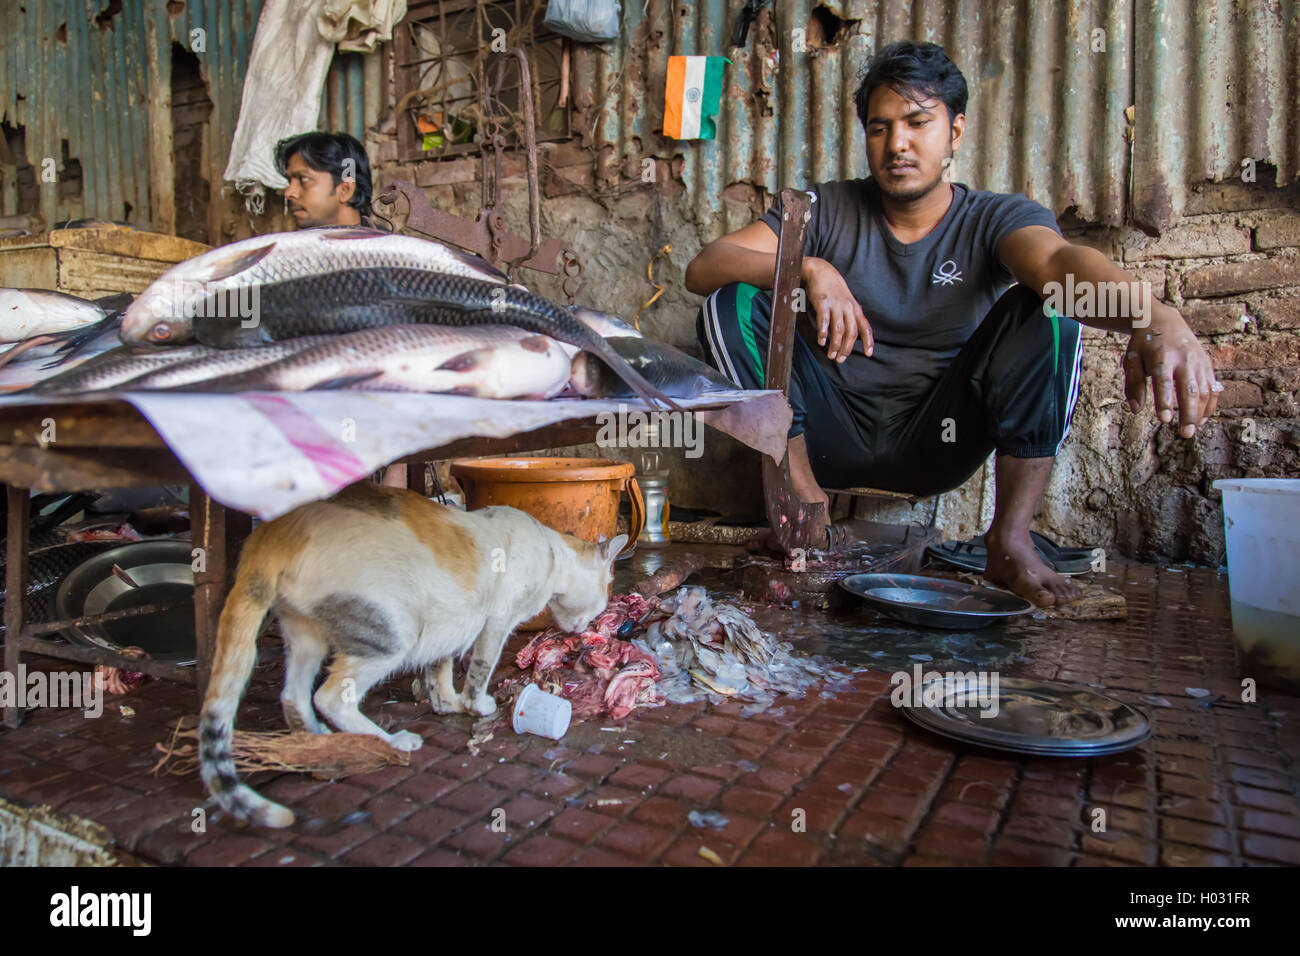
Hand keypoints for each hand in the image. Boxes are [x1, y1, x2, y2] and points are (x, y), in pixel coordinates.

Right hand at [801, 257, 872, 362]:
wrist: (821, 271)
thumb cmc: (833, 289)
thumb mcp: (847, 302)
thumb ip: (850, 317)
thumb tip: (851, 335)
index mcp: (855, 309)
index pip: (865, 327)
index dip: (868, 341)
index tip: (868, 354)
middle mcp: (848, 307)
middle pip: (851, 332)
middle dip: (846, 348)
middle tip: (840, 359)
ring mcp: (836, 304)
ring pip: (839, 329)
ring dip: (835, 344)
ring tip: (830, 355)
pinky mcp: (823, 302)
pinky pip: (824, 320)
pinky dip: (823, 332)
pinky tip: (821, 341)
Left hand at [1123, 307, 1219, 436]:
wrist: (1164, 321)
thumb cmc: (1143, 345)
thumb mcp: (1131, 360)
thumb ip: (1133, 385)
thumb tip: (1136, 409)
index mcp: (1161, 356)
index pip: (1164, 381)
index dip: (1165, 400)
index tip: (1164, 419)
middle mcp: (1184, 358)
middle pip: (1189, 388)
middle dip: (1188, 413)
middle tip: (1184, 434)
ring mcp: (1198, 362)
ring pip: (1204, 390)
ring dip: (1200, 413)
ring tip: (1191, 430)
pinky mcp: (1207, 365)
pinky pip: (1213, 387)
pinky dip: (1210, 405)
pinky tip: (1201, 420)